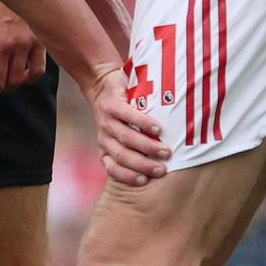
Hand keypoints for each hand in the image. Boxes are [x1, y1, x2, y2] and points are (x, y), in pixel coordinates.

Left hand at [86, 65, 171, 185]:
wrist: (100, 84)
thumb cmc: (117, 114)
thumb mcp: (118, 134)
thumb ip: (132, 147)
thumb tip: (161, 164)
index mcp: (106, 149)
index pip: (113, 168)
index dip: (127, 176)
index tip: (144, 181)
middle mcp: (105, 137)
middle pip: (122, 156)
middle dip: (143, 165)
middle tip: (162, 170)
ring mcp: (107, 121)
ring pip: (126, 138)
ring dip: (147, 147)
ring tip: (165, 152)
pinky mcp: (113, 105)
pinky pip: (128, 116)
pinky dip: (143, 123)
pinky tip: (157, 130)